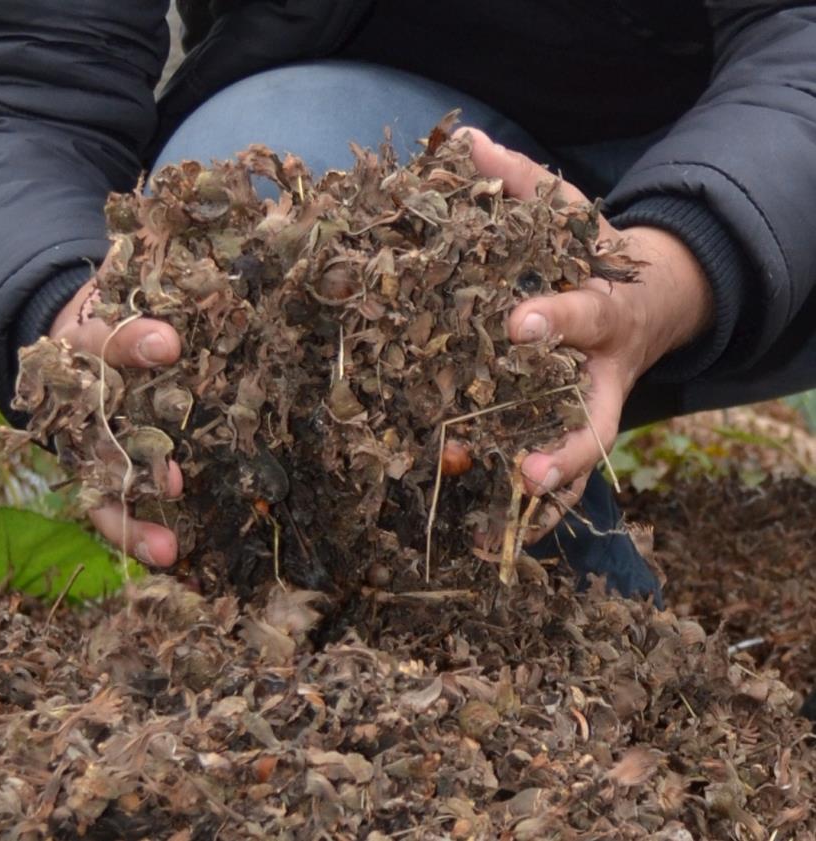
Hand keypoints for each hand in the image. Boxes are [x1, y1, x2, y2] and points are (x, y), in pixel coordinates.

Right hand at [49, 277, 183, 565]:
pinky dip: (133, 531)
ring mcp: (80, 437)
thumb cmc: (113, 305)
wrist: (60, 338)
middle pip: (97, 428)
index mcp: (82, 339)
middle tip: (179, 481)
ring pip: (96, 481)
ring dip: (131, 517)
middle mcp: (76, 396)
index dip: (133, 344)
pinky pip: (106, 505)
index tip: (171, 345)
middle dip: (136, 457)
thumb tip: (250, 212)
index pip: (103, 339)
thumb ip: (166, 260)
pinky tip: (170, 556)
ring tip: (169, 550)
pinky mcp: (90, 467)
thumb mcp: (129, 276)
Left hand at [460, 128, 713, 540]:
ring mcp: (592, 408)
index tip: (516, 326)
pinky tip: (498, 532)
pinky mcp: (574, 429)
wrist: (645, 300)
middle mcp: (601, 370)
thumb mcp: (565, 214)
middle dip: (563, 444)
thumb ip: (518, 181)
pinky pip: (560, 472)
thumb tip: (461, 140)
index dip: (553, 321)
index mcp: (601, 307)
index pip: (580, 313)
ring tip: (497, 522)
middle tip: (526, 471)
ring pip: (576, 459)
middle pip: (593, 415)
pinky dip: (538, 504)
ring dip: (542, 491)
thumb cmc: (592, 256)